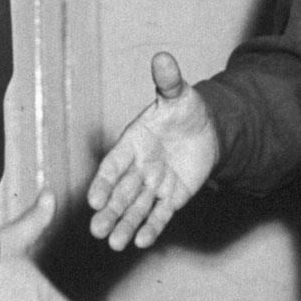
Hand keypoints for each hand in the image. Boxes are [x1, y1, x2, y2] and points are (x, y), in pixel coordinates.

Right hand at [87, 52, 218, 250]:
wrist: (206, 129)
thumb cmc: (184, 110)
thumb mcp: (178, 94)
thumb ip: (168, 81)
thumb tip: (163, 57)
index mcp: (132, 143)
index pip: (113, 165)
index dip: (103, 182)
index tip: (93, 199)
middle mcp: (139, 167)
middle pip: (120, 192)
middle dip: (109, 212)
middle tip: (96, 230)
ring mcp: (154, 184)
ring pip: (136, 207)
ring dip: (125, 225)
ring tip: (114, 243)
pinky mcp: (172, 196)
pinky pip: (161, 213)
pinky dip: (152, 227)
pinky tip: (143, 242)